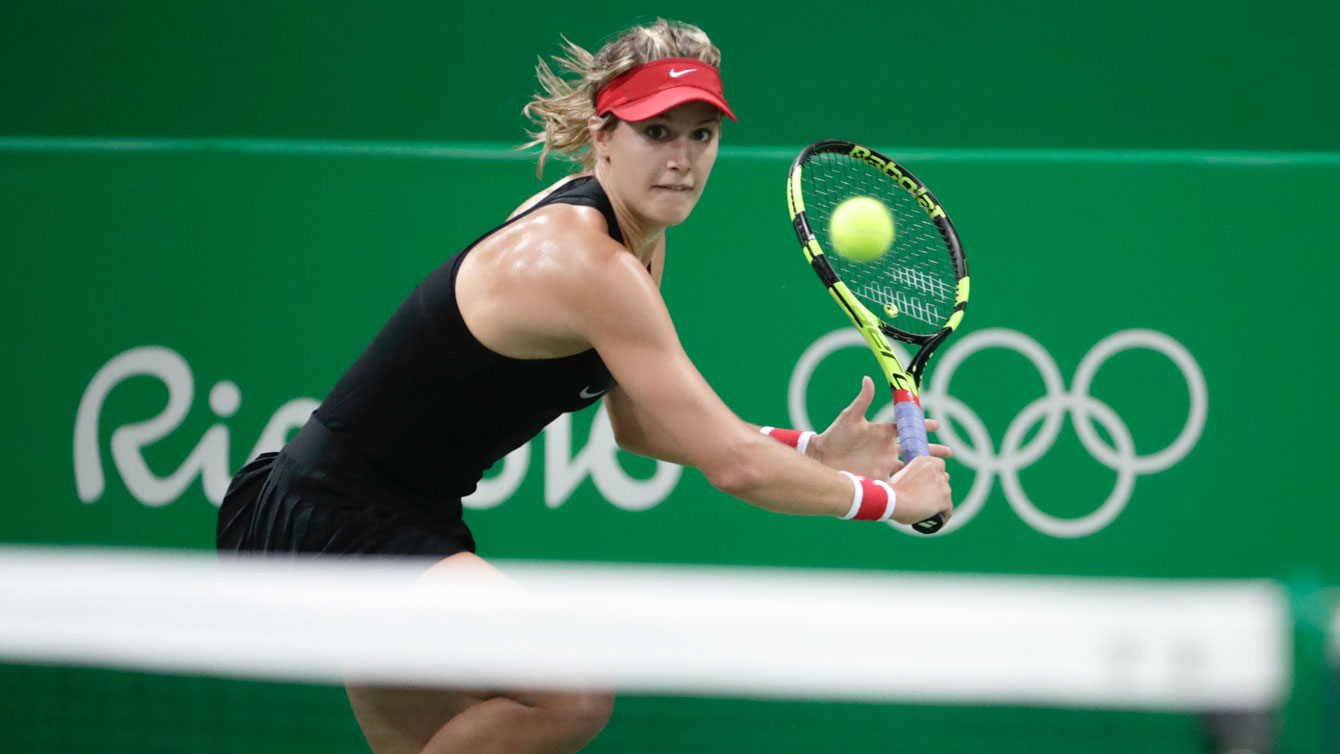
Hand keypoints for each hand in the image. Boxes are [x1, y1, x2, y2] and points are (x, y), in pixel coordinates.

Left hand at [810, 376, 952, 478]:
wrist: (821, 459)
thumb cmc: (834, 437)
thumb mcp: (850, 417)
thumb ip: (862, 400)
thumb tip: (868, 379)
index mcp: (883, 433)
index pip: (907, 428)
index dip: (921, 427)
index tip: (937, 425)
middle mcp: (887, 449)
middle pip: (915, 449)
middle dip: (932, 451)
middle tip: (950, 452)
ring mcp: (884, 465)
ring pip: (911, 468)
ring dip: (926, 469)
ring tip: (944, 474)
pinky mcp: (879, 479)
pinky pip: (899, 483)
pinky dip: (912, 486)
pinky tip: (925, 490)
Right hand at [888, 456, 953, 525]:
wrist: (890, 500)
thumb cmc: (891, 491)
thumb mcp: (901, 475)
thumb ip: (913, 476)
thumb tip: (920, 486)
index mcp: (924, 461)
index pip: (938, 466)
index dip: (934, 477)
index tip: (928, 485)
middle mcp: (935, 469)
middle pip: (943, 481)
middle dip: (938, 489)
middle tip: (927, 499)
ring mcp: (942, 484)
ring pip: (946, 496)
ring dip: (939, 504)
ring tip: (929, 513)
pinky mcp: (945, 499)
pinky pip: (947, 511)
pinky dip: (943, 516)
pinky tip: (937, 522)